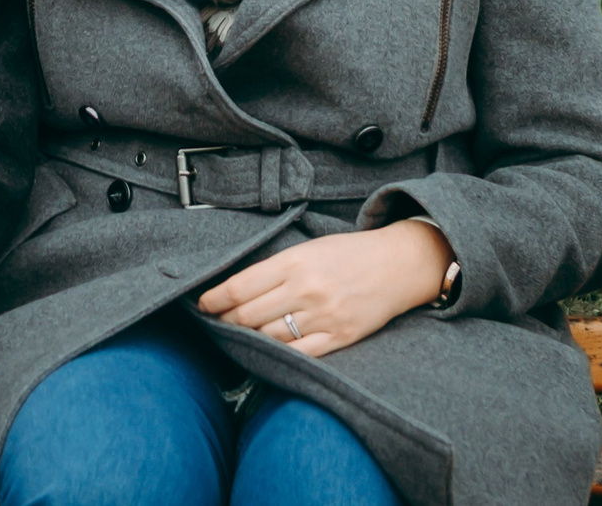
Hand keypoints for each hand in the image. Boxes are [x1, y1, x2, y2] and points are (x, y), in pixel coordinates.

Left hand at [194, 221, 451, 358]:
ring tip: (241, 334)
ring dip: (250, 338)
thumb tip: (238, 290)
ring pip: (271, 336)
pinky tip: (269, 349)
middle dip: (228, 320)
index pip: (240, 286)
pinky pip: (300, 353)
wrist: (398, 264)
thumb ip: (276, 268)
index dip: (215, 299)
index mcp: (294, 262)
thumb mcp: (309, 249)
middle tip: (218, 321)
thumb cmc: (349, 253)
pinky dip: (279, 353)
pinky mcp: (341, 337)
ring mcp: (324, 316)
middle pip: (250, 315)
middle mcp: (306, 290)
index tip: (202, 305)